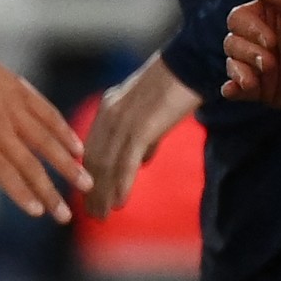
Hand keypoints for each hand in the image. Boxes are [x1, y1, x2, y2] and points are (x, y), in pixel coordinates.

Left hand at [0, 27, 87, 220]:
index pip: (3, 172)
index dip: (21, 193)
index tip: (39, 212)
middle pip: (30, 164)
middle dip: (50, 191)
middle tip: (66, 215)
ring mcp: (13, 108)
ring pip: (46, 140)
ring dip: (68, 164)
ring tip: (86, 183)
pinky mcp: (21, 91)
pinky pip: (48, 113)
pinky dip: (64, 130)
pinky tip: (77, 148)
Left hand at [78, 52, 200, 218]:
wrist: (192, 64)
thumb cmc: (178, 86)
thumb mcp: (152, 113)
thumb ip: (144, 138)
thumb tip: (142, 162)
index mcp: (109, 108)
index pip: (93, 147)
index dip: (89, 174)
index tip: (88, 196)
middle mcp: (109, 114)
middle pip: (95, 160)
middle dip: (93, 189)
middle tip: (93, 213)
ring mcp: (123, 121)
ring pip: (107, 164)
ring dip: (104, 193)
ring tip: (102, 215)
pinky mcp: (141, 127)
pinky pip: (127, 161)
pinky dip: (122, 184)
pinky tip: (120, 203)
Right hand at [221, 0, 280, 113]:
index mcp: (272, 18)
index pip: (238, 18)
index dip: (248, 29)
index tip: (271, 39)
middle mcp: (264, 41)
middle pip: (231, 41)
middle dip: (247, 51)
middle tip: (271, 60)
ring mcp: (264, 67)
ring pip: (232, 63)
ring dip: (241, 69)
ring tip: (265, 74)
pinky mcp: (266, 90)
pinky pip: (236, 89)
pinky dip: (231, 89)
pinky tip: (235, 89)